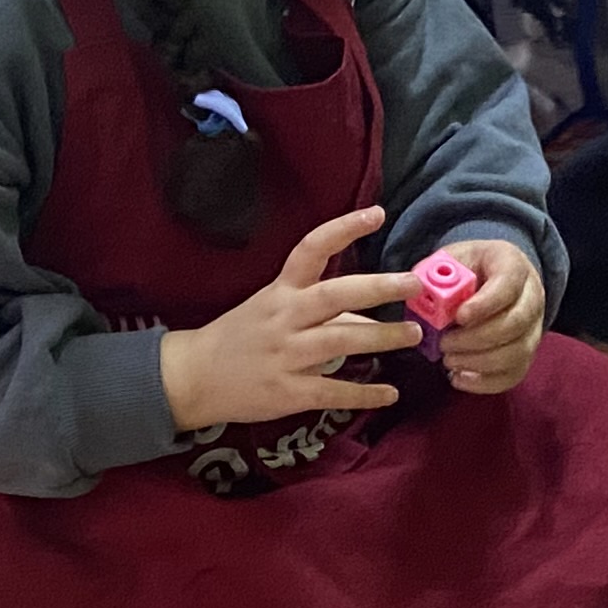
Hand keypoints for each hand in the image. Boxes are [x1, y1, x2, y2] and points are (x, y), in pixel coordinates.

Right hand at [158, 205, 417, 428]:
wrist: (192, 376)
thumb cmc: (237, 337)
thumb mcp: (269, 309)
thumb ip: (316, 306)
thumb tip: (367, 309)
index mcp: (280, 291)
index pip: (311, 249)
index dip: (344, 228)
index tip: (377, 213)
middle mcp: (285, 318)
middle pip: (336, 295)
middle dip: (378, 288)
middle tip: (414, 283)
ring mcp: (287, 355)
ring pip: (342, 341)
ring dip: (382, 337)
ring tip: (414, 335)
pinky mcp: (288, 392)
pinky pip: (333, 391)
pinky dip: (364, 393)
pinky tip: (390, 393)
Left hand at [431, 238, 544, 396]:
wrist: (492, 278)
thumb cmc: (470, 269)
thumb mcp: (452, 259)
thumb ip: (437, 273)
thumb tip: (419, 292)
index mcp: (513, 265)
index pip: (507, 285)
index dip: (484, 304)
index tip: (459, 317)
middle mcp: (532, 297)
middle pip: (515, 324)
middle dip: (475, 339)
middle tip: (445, 344)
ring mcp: (533, 328)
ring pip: (516, 353)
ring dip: (478, 362)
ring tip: (449, 360)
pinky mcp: (527, 354)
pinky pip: (514, 374)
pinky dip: (485, 382)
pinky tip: (459, 377)